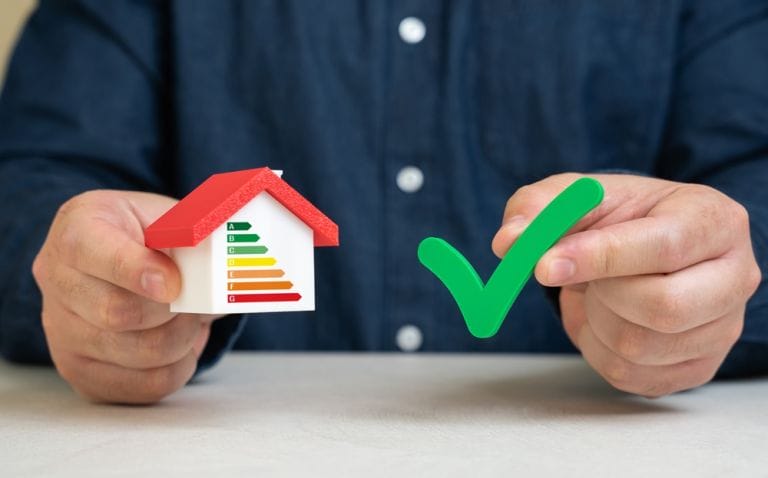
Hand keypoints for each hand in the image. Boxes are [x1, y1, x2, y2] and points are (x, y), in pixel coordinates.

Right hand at [32, 190, 214, 403]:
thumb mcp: (172, 218)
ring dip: (182, 338)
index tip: (173, 283)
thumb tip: (221, 261)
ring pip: (136, 353)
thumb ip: (193, 235)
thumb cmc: (153, 236)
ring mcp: (62, 331)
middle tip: (196, 299)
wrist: (131, 258)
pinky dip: (177, 368)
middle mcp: (57, 280)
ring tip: (190, 318)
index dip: (136, 270)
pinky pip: (141, 386)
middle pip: (117, 312)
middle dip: (173, 310)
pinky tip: (181, 345)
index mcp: (77, 228)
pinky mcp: (82, 371)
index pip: (92, 252)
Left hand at [493, 173, 761, 396]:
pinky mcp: (697, 367)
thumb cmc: (616, 217)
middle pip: (663, 306)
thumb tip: (509, 242)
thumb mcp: (576, 196)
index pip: (664, 247)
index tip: (544, 265)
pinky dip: (598, 349)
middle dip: (602, 294)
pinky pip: (630, 376)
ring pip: (640, 346)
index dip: (600, 258)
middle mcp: (733, 276)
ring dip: (596, 320)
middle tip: (584, 275)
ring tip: (599, 292)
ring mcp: (721, 328)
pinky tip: (605, 318)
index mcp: (713, 220)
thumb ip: (538, 208)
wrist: (641, 247)